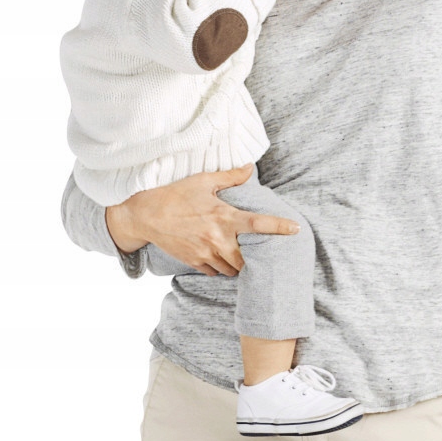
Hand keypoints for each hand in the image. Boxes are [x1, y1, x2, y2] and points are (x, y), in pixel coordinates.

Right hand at [104, 167, 296, 276]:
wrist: (145, 215)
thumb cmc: (174, 195)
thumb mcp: (202, 180)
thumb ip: (230, 176)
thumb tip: (250, 168)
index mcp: (223, 217)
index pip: (258, 224)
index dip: (279, 227)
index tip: (296, 229)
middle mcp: (217, 239)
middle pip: (247, 258)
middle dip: (254, 257)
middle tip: (257, 250)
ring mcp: (205, 253)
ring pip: (232, 269)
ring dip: (238, 264)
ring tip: (237, 254)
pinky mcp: (194, 262)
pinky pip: (215, 272)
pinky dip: (220, 267)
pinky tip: (218, 257)